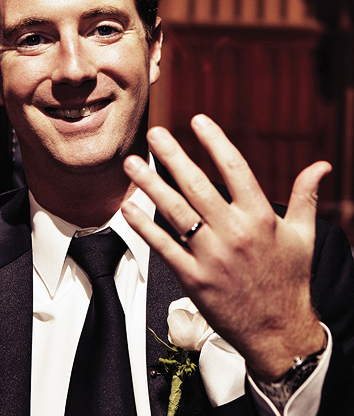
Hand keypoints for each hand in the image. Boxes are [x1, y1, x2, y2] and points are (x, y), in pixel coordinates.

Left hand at [122, 114, 330, 380]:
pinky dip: (145, 226)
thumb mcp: (304, 236)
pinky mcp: (195, 278)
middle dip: (173, 156)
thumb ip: (306, 197)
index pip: (235, 168)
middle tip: (155, 134)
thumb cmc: (290, 279)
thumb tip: (323, 165)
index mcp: (260, 217)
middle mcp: (234, 233)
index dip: (215, 141)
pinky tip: (129, 207)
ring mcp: (212, 256)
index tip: (197, 120)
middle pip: (198, 186)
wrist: (280, 333)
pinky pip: (165, 246)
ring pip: (176, 212)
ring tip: (132, 164)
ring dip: (151, 185)